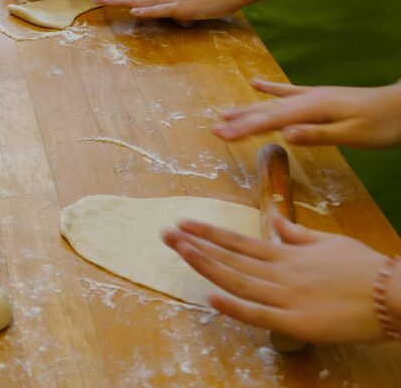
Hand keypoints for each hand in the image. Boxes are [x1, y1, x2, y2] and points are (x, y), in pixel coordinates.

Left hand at [163, 216, 389, 343]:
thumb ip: (296, 234)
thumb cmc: (365, 268)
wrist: (396, 294)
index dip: (209, 232)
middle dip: (196, 246)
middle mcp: (282, 272)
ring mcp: (288, 296)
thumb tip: (274, 221)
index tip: (183, 223)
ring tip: (180, 252)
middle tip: (165, 234)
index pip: (239, 241)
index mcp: (287, 254)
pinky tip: (210, 297)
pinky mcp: (298, 322)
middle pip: (231, 258)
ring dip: (206, 266)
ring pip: (238, 280)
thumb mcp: (328, 242)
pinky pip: (259, 314)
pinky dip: (234, 306)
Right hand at [213, 78, 400, 147]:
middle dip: (239, 120)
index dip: (244, 128)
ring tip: (223, 112)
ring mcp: (312, 96)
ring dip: (247, 108)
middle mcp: (308, 99)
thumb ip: (318, 135)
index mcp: (313, 108)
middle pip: (266, 111)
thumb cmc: (382, 124)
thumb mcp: (353, 134)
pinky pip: (288, 92)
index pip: (271, 120)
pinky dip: (270, 88)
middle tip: (213, 129)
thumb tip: (286, 135)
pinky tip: (255, 84)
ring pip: (272, 102)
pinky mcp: (318, 97)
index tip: (221, 135)